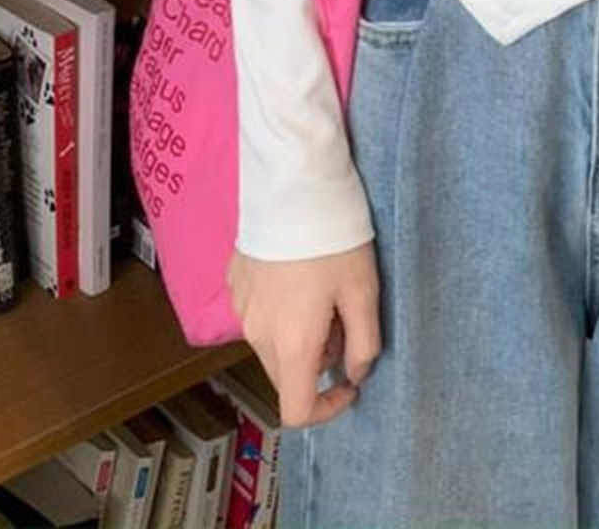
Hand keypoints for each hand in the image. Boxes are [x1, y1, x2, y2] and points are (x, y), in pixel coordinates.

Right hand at [226, 242, 381, 428]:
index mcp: (291, 345)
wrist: (293, 187)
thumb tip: (357, 374)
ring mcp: (241, 308)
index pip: (295, 411)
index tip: (349, 383)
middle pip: (285, 376)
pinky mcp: (234, 283)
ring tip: (321, 290)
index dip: (326, 409)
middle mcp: (258, 335)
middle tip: (342, 320)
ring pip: (271, 345)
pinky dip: (280, 311)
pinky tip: (298, 274)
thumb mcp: (363, 291)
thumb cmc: (334, 241)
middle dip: (317, 362)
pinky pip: (258, 314)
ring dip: (298, 336)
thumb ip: (364, 344)